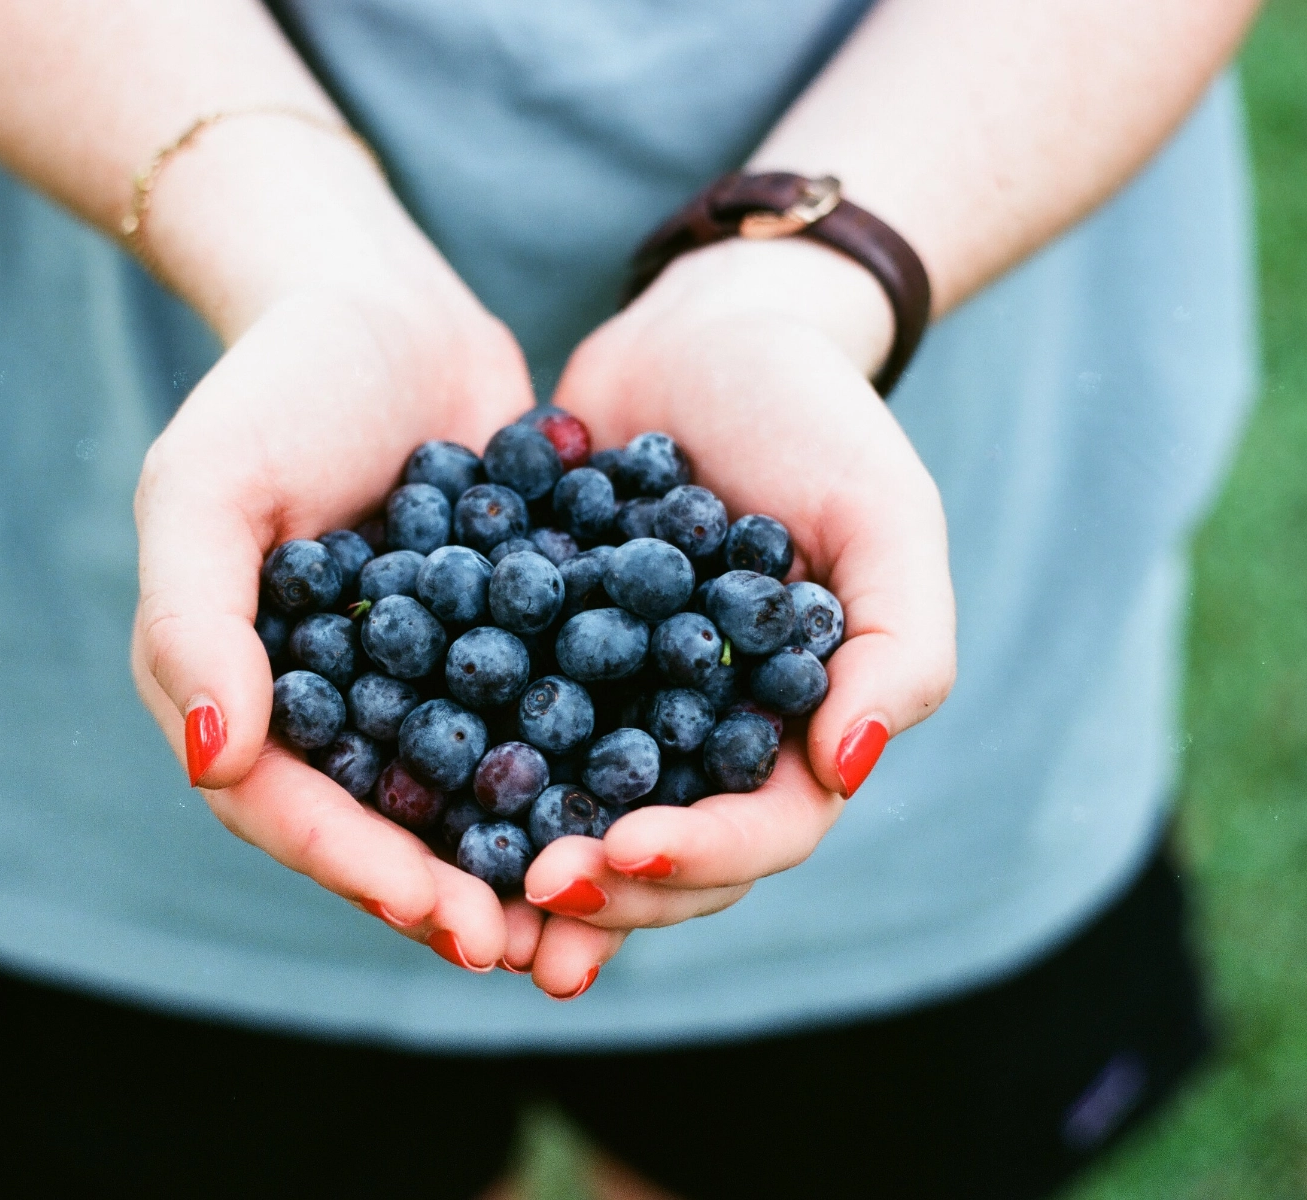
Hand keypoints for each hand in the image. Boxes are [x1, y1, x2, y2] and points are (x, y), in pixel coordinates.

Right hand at [130, 264, 537, 974]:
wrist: (382, 305)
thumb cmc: (275, 386)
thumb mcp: (206, 485)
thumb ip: (192, 621)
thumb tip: (215, 763)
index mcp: (247, 689)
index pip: (290, 808)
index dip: (362, 871)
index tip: (446, 920)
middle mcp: (331, 702)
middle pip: (383, 823)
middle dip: (450, 891)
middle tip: (527, 950)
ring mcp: (421, 677)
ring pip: (465, 790)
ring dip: (521, 856)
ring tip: (591, 909)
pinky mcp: (501, 641)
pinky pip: (534, 717)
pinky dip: (578, 765)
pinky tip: (647, 801)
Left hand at [513, 237, 955, 998]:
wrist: (703, 333)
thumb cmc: (812, 415)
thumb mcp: (883, 514)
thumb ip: (899, 644)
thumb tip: (848, 769)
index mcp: (795, 727)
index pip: (762, 830)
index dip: (700, 857)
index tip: (624, 852)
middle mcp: (704, 737)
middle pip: (663, 853)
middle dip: (604, 886)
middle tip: (533, 889)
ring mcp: (619, 706)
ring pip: (578, 815)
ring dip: (528, 868)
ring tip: (465, 898)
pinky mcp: (542, 663)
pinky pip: (502, 732)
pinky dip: (465, 777)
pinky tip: (407, 801)